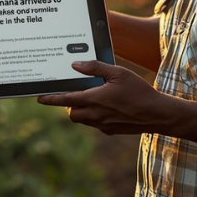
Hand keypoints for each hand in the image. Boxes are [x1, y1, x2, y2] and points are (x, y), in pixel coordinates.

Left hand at [37, 61, 171, 134]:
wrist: (156, 114)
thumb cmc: (138, 91)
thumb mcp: (118, 73)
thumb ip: (96, 68)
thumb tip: (76, 65)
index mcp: (94, 99)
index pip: (66, 99)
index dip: (51, 99)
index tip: (39, 97)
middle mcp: (95, 115)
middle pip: (72, 113)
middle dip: (68, 106)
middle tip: (73, 95)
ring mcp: (103, 125)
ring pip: (83, 120)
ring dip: (81, 111)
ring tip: (91, 99)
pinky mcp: (111, 131)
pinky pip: (96, 124)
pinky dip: (95, 117)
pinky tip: (107, 107)